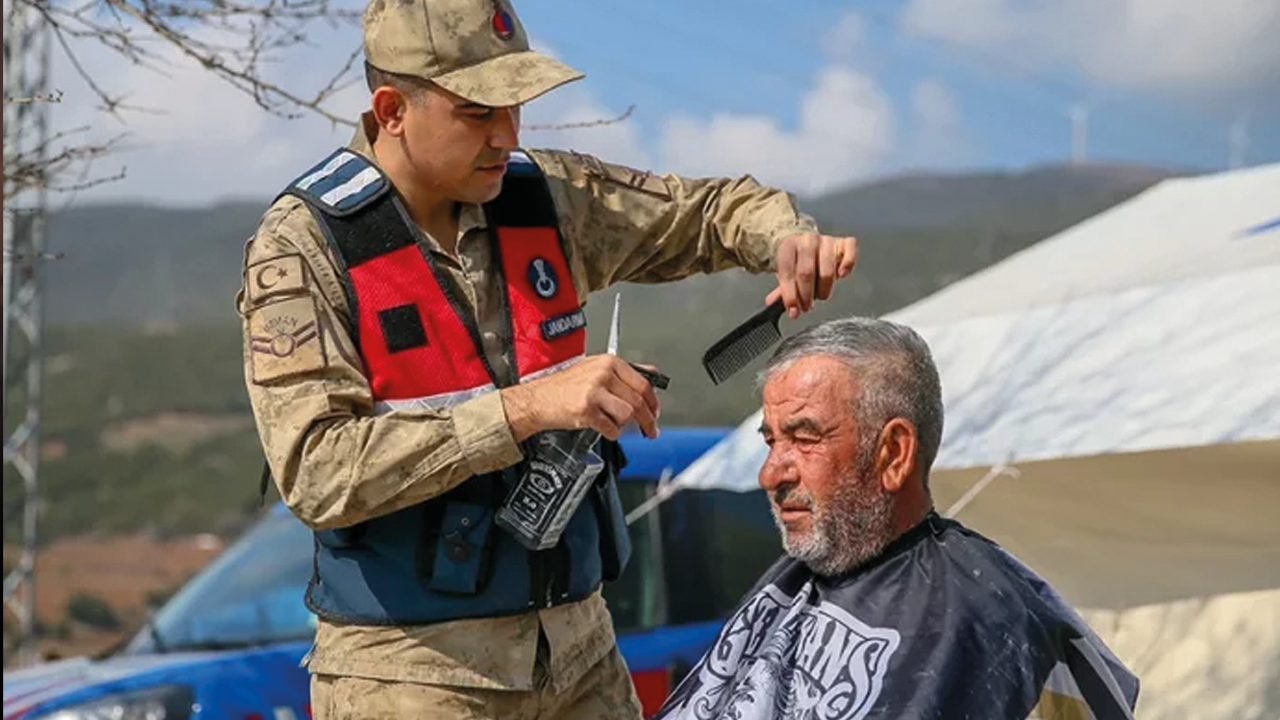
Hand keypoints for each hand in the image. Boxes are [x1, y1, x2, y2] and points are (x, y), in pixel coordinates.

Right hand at [501, 355, 659, 441]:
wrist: (537, 399)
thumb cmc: (563, 386)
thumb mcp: (595, 369)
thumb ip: (623, 373)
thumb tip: (652, 374)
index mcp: (608, 362)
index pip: (643, 382)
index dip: (653, 401)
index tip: (655, 411)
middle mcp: (602, 374)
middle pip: (638, 401)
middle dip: (648, 420)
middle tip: (651, 429)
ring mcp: (594, 392)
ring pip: (626, 415)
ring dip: (623, 424)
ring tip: (612, 422)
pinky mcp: (586, 410)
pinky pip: (611, 428)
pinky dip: (611, 432)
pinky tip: (603, 427)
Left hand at [767, 233, 857, 317]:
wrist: (808, 243)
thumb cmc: (797, 261)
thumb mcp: (786, 273)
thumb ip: (781, 289)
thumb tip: (772, 303)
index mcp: (789, 245)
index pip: (787, 272)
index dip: (790, 294)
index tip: (793, 310)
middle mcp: (807, 241)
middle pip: (806, 272)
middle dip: (806, 294)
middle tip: (806, 306)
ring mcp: (826, 240)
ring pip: (827, 268)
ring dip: (824, 288)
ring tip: (820, 295)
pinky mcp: (842, 242)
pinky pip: (849, 251)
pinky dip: (848, 264)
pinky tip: (842, 275)